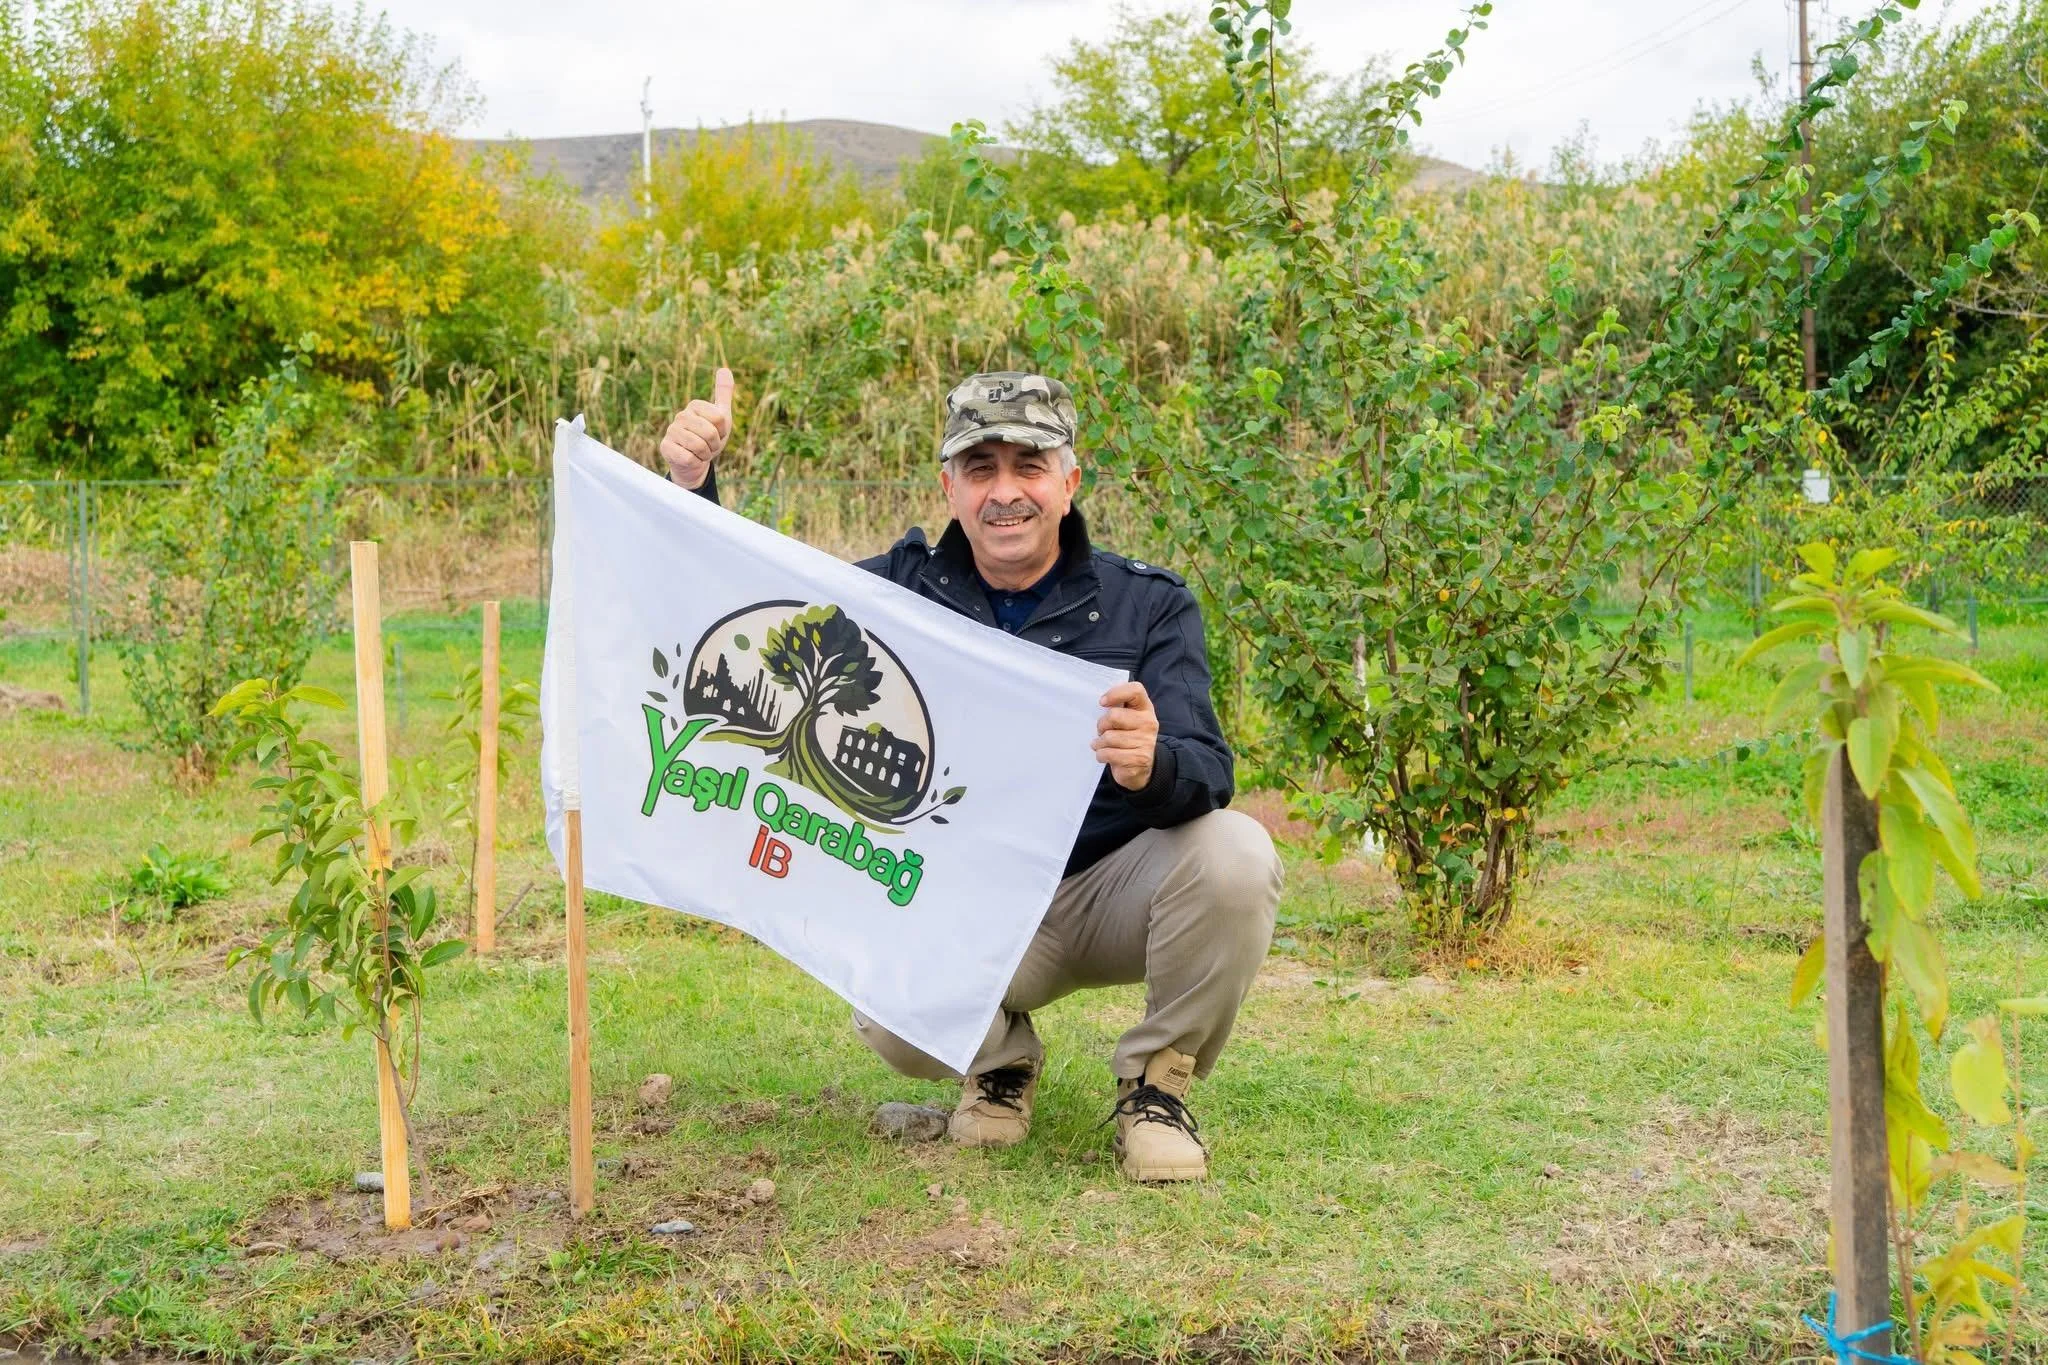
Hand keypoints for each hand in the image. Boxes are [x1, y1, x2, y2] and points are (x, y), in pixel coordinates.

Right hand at [660, 367, 733, 489]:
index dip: (723, 431)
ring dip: (705, 454)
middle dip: (714, 445)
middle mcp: (681, 416)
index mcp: (695, 406)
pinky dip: (695, 462)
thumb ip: (723, 394)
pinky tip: (690, 459)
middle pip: (710, 432)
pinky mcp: (665, 447)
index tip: (717, 433)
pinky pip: (689, 457)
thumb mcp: (721, 417)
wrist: (696, 462)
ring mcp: (671, 431)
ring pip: (700, 446)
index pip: (720, 418)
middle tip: (709, 446)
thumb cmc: (709, 438)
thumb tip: (724, 369)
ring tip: (700, 452)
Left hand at [1093, 681, 1159, 790]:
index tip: (1102, 702)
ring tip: (1102, 745)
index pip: (1135, 690)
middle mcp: (1149, 723)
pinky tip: (1105, 755)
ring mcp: (1146, 741)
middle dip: (1101, 725)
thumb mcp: (1126, 719)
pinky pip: (1109, 753)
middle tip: (1101, 731)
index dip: (1116, 693)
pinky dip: (1101, 755)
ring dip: (1099, 743)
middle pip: (1114, 715)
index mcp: (1145, 708)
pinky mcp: (1139, 759)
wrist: (1139, 767)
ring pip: (1109, 737)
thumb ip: (1117, 708)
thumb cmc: (1126, 737)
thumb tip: (1101, 703)